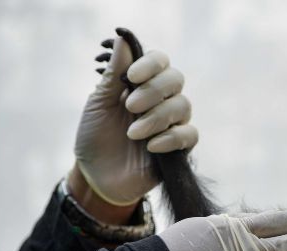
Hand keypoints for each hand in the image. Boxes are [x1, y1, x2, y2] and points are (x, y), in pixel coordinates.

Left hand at [73, 31, 197, 205]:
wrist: (97, 177)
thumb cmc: (96, 137)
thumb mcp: (99, 104)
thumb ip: (114, 74)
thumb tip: (123, 38)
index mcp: (142, 84)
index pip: (160, 62)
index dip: (150, 65)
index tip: (131, 77)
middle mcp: (161, 100)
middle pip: (175, 79)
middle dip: (153, 91)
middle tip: (129, 106)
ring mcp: (172, 123)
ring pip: (183, 106)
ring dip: (157, 118)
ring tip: (133, 134)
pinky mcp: (180, 148)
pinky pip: (190, 134)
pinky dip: (171, 138)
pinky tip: (150, 146)